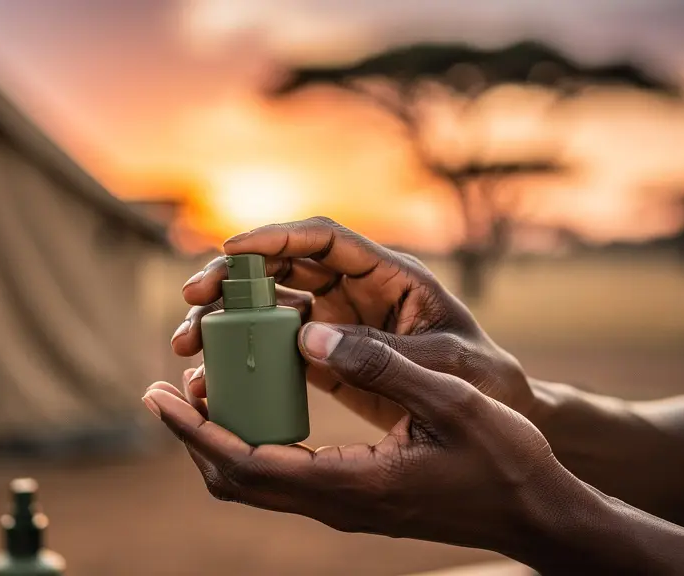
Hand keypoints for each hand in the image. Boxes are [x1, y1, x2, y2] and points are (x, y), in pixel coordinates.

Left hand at [146, 324, 571, 553]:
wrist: (534, 512)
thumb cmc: (504, 460)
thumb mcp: (452, 403)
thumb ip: (382, 366)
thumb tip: (310, 332)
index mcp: (352, 484)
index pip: (247, 464)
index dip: (195, 432)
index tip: (159, 397)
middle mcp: (337, 503)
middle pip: (237, 480)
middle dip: (194, 435)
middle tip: (167, 389)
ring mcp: (344, 505)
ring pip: (258, 480)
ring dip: (221, 438)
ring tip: (204, 390)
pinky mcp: (355, 497)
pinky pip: (285, 475)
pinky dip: (255, 441)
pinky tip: (262, 404)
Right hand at [171, 217, 534, 429]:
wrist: (495, 417)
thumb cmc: (482, 380)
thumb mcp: (441, 365)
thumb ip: (381, 349)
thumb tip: (308, 335)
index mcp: (391, 275)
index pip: (325, 240)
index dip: (276, 237)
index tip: (232, 248)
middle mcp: (358, 289)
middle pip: (283, 268)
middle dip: (234, 279)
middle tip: (192, 300)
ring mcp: (340, 321)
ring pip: (270, 306)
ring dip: (227, 320)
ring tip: (189, 346)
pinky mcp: (328, 354)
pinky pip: (277, 346)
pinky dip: (244, 357)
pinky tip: (213, 378)